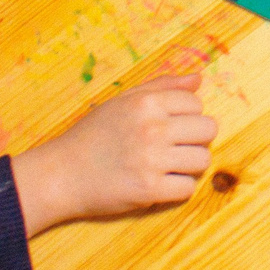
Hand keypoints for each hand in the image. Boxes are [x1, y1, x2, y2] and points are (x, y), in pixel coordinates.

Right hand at [12, 72, 216, 231]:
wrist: (61, 174)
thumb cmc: (92, 135)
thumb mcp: (122, 101)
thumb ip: (162, 87)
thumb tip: (198, 79)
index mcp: (146, 103)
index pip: (196, 103)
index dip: (186, 116)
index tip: (168, 126)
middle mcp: (152, 128)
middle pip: (208, 130)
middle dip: (194, 139)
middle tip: (172, 147)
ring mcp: (152, 160)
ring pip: (203, 160)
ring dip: (189, 165)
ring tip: (166, 165)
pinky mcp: (150, 190)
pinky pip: (188, 188)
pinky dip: (177, 189)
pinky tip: (158, 183)